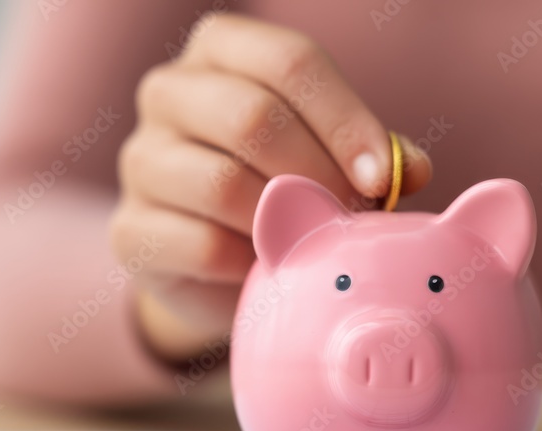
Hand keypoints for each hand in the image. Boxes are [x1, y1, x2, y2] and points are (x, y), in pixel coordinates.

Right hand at [111, 13, 431, 362]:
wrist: (214, 260)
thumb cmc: (279, 187)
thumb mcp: (329, 156)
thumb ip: (371, 153)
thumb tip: (412, 169)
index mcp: (220, 51)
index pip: (288, 60)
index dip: (345, 119)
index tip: (383, 178)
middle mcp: (168, 93)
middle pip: (251, 117)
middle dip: (319, 174)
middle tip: (354, 216)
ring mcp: (140, 162)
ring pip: (223, 184)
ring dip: (286, 222)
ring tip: (317, 243)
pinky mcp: (129, 230)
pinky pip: (202, 245)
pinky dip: (251, 263)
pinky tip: (270, 267)